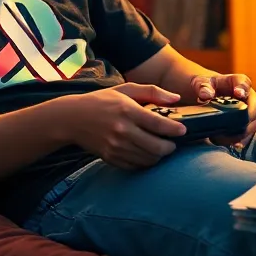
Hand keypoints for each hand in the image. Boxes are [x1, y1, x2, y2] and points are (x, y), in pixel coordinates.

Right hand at [63, 84, 187, 169]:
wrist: (72, 118)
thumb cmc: (102, 101)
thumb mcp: (126, 89)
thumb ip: (152, 92)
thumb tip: (176, 99)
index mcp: (127, 111)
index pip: (158, 124)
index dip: (174, 129)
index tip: (183, 130)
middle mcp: (122, 131)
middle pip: (156, 147)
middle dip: (170, 147)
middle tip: (172, 143)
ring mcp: (115, 147)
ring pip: (147, 159)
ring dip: (158, 156)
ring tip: (160, 148)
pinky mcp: (110, 158)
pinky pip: (135, 166)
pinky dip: (144, 162)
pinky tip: (146, 153)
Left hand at [192, 73, 255, 146]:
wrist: (209, 95)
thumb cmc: (207, 86)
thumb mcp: (201, 83)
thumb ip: (203, 87)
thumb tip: (206, 95)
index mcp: (238, 81)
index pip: (245, 83)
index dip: (243, 89)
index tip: (238, 93)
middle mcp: (249, 96)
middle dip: (246, 120)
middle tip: (230, 128)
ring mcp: (250, 111)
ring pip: (254, 124)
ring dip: (241, 133)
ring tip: (222, 138)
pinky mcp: (247, 123)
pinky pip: (248, 134)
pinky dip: (241, 140)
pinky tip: (232, 145)